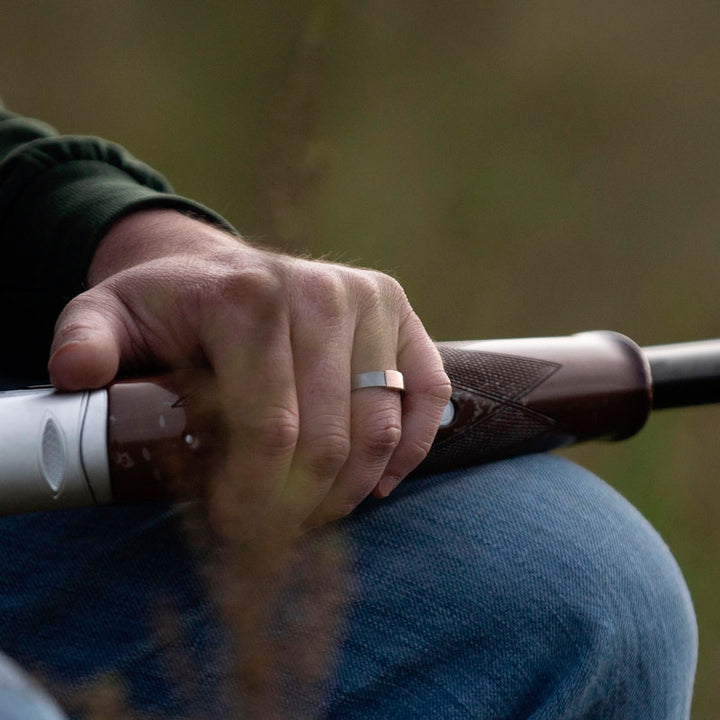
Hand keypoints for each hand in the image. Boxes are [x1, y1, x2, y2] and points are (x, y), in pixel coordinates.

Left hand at [48, 209, 450, 532]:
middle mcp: (322, 291)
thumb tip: (78, 376)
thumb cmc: (170, 307)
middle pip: (328, 438)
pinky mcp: (401, 316)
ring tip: (315, 515)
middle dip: (300, 506)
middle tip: (273, 535)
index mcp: (251, 298)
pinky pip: (427, 395)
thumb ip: (86, 341)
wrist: (224, 269)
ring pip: (380, 428)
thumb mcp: (109, 315)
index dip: (255, 498)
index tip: (236, 531)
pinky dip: (410, 450)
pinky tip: (379, 481)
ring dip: (351, 490)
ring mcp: (369, 301)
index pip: (269, 429)